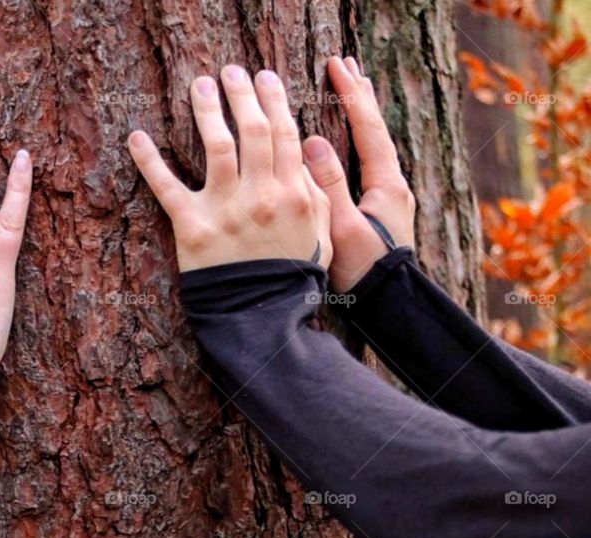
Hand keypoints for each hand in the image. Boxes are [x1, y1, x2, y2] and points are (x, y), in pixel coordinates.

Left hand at [128, 65, 331, 272]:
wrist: (260, 318)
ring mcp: (225, 209)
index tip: (265, 77)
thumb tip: (306, 150)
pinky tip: (136, 136)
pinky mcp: (191, 227)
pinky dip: (148, 160)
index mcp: (294, 193)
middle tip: (231, 70)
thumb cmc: (291, 277)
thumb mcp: (320, 234)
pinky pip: (166, 186)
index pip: (285, 133)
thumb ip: (316, 191)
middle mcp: (261, 195)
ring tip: (200, 85)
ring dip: (207, 109)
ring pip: (215, 145)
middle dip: (242, 93)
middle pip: (252, 130)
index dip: (274, 99)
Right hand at [303, 56, 415, 291]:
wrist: (389, 305)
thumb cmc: (364, 271)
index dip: (351, 95)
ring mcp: (388, 197)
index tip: (336, 66)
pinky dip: (357, 139)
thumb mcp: (341, 227)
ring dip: (360, 114)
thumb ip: (328, 185)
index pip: (367, 127)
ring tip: (352, 89)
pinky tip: (348, 139)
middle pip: (375, 129)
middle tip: (346, 64)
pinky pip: (367, 161)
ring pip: (373, 144)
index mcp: (386, 184)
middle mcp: (392, 185)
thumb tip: (314, 141)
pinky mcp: (379, 210)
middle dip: (360, 95)